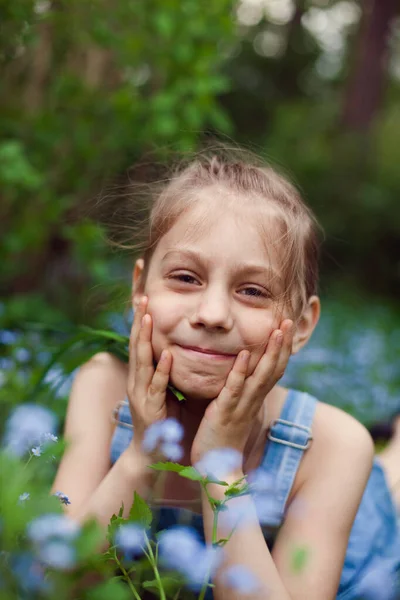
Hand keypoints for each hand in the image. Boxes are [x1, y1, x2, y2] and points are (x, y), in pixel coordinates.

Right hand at [127, 295, 172, 455]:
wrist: (151, 455)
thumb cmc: (163, 419)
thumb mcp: (167, 388)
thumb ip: (169, 368)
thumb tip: (179, 346)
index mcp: (143, 374)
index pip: (140, 340)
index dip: (141, 318)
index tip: (142, 295)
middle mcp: (138, 380)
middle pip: (136, 343)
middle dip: (139, 319)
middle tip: (141, 295)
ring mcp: (141, 393)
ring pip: (141, 360)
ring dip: (144, 337)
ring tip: (148, 315)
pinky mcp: (150, 408)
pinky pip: (156, 386)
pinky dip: (161, 369)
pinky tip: (166, 354)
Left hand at [190, 320, 293, 466]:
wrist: (214, 470)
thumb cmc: (220, 439)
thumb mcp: (233, 411)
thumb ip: (238, 393)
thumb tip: (241, 376)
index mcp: (254, 399)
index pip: (274, 370)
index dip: (282, 349)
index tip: (286, 327)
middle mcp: (252, 401)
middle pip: (274, 368)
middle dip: (282, 344)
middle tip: (289, 320)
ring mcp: (241, 406)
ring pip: (261, 376)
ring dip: (270, 352)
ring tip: (277, 330)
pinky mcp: (224, 412)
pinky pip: (235, 389)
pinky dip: (241, 371)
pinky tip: (246, 354)